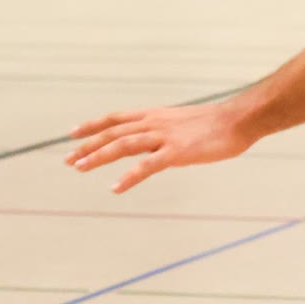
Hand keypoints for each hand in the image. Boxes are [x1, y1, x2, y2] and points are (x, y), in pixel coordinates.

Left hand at [65, 102, 254, 193]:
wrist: (238, 120)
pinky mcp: (177, 152)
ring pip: (122, 145)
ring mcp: (164, 137)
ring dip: (98, 157)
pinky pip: (147, 166)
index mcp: (153, 115)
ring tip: (79, 168)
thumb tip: (147, 144)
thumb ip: (159, 131)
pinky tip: (115, 188)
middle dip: (87, 145)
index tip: (71, 134)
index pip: (114, 118)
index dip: (92, 125)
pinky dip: (129, 177)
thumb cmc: (212, 124)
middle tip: (67, 159)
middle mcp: (153, 123)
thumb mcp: (178, 122)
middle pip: (112, 133)